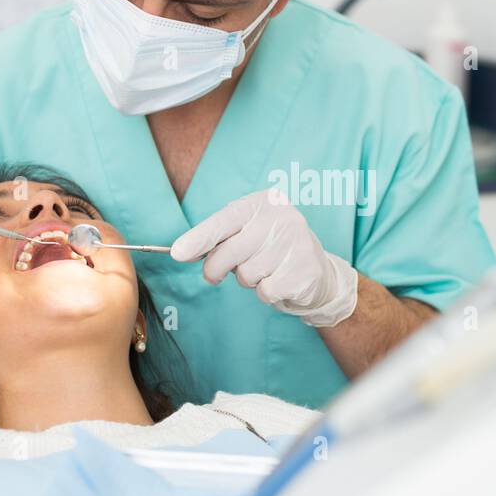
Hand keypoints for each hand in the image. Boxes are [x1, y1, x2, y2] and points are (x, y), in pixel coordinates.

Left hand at [171, 189, 357, 327]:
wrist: (318, 272)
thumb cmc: (271, 249)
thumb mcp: (246, 233)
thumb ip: (218, 238)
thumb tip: (182, 251)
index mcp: (264, 202)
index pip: (224, 220)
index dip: (199, 238)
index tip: (177, 253)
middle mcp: (282, 218)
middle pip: (229, 252)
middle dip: (216, 268)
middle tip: (217, 273)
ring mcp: (296, 243)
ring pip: (246, 275)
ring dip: (248, 280)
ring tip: (266, 270)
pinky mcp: (304, 271)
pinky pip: (264, 291)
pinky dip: (266, 293)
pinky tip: (280, 281)